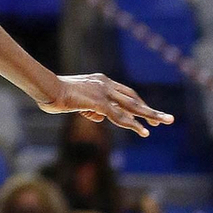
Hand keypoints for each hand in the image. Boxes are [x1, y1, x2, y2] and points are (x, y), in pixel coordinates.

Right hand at [43, 72, 173, 138]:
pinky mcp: (98, 102)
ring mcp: (103, 92)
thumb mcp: (75, 102)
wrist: (46, 88)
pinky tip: (143, 131)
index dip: (137, 105)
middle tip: (166, 119)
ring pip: (132, 105)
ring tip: (164, 122)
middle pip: (133, 98)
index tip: (148, 114)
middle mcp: (105, 84)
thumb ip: (89, 108)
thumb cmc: (54, 94)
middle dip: (149, 110)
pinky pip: (119, 115)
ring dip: (150, 115)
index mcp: (100, 81)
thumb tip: (98, 116)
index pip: (124, 93)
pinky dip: (133, 124)